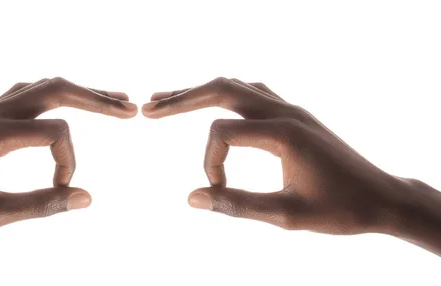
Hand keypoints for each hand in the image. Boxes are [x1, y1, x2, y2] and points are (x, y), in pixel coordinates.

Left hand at [0, 77, 136, 253]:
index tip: (60, 191)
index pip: (57, 132)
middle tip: (130, 108)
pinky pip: (25, 92)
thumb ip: (41, 205)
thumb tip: (87, 198)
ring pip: (42, 86)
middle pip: (57, 88)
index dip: (69, 162)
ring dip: (78, 92)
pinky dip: (52, 96)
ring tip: (110, 100)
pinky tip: (64, 105)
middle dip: (97, 98)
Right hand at [142, 77, 440, 253]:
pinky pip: (252, 93)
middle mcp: (286, 111)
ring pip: (236, 86)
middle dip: (182, 98)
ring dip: (200, 91)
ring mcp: (291, 108)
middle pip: (222, 88)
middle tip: (148, 107)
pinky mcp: (294, 114)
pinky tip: (213, 104)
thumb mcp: (287, 215)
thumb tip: (192, 198)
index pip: (221, 130)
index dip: (209, 162)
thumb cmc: (340, 210)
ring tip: (168, 100)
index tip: (217, 190)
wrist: (383, 198)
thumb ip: (237, 205)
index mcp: (284, 132)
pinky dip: (225, 95)